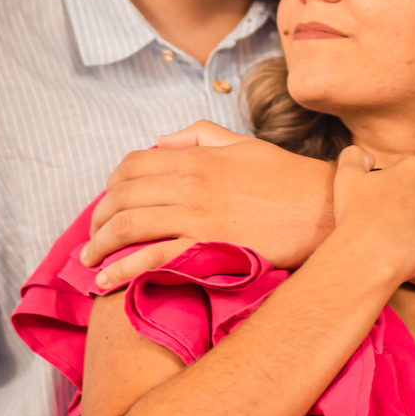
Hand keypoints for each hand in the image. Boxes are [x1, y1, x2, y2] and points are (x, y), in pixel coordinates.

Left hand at [81, 123, 335, 290]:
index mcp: (197, 156)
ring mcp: (197, 216)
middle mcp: (190, 183)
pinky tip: (106, 280)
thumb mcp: (243, 144)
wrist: (324, 211)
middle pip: (123, 195)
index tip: (107, 201)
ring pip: (130, 225)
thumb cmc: (288, 178)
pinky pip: (153, 258)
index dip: (111, 184)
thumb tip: (162, 141)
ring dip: (101, 244)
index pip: (133, 164)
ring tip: (90, 259)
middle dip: (98, 217)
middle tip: (92, 235)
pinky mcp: (208, 247)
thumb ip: (200, 135)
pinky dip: (123, 269)